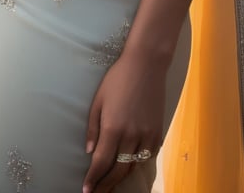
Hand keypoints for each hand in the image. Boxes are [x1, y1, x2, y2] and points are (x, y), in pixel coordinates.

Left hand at [82, 51, 165, 192]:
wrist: (146, 64)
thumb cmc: (118, 78)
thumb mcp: (99, 100)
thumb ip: (93, 128)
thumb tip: (90, 152)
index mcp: (113, 128)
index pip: (101, 163)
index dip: (93, 179)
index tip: (86, 190)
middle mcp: (130, 136)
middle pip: (117, 170)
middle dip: (105, 185)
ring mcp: (146, 135)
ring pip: (133, 166)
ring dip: (121, 177)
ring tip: (112, 183)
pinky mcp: (158, 132)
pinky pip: (148, 156)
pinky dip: (138, 163)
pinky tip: (131, 165)